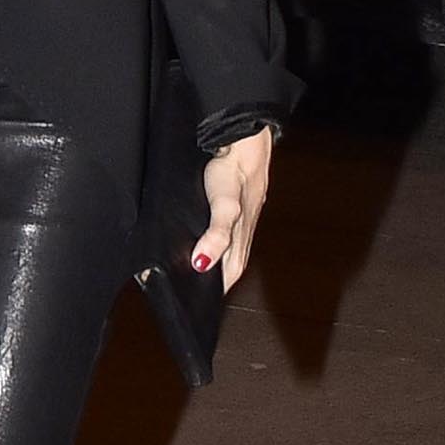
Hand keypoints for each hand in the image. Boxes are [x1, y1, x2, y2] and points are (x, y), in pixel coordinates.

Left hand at [192, 127, 273, 291]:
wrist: (246, 140)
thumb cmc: (234, 171)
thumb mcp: (224, 205)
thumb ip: (217, 234)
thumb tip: (202, 263)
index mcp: (240, 237)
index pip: (229, 274)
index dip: (217, 289)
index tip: (202, 303)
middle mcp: (244, 232)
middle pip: (231, 265)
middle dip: (216, 281)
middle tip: (197, 292)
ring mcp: (244, 219)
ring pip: (231, 249)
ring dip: (219, 262)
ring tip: (201, 272)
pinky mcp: (240, 205)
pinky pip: (229, 231)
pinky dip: (219, 241)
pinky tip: (210, 238)